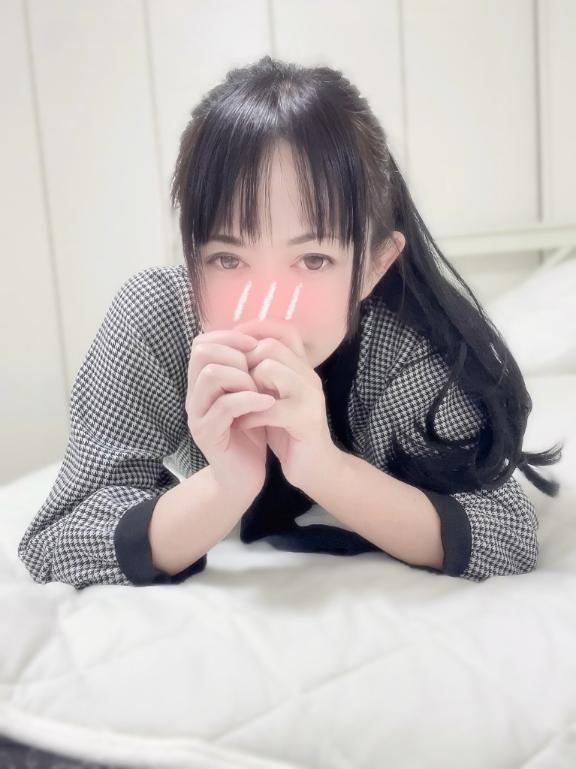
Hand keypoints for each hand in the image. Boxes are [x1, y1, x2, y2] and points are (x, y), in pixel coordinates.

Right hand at [185, 329, 275, 495]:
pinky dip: (250, 400)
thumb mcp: (250, 393)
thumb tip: (257, 335)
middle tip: (257, 372)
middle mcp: (193, 395)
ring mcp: (196, 414)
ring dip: (242, 377)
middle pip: (201, 353)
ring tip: (261, 390)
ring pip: (211, 375)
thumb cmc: (250, 431)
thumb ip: (247, 367)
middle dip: (235, 355)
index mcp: (201, 382)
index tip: (255, 347)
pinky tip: (268, 404)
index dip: (229, 337)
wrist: (244, 475)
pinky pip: (224, 406)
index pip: (201, 343)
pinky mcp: (206, 434)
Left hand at [231, 317, 335, 488]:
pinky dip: (249, 416)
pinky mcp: (307, 420)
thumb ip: (260, 375)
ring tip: (237, 405)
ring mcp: (310, 396)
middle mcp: (309, 376)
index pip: (283, 330)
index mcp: (303, 368)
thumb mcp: (272, 397)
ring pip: (269, 369)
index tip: (230, 343)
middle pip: (270, 346)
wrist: (315, 469)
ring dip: (246, 387)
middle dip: (244, 363)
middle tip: (233, 386)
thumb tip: (231, 353)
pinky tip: (240, 425)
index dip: (255, 330)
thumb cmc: (288, 432)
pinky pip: (269, 407)